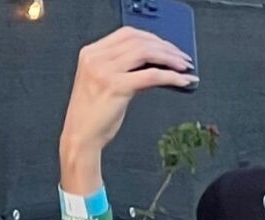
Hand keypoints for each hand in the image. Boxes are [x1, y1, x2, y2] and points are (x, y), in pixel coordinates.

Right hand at [60, 28, 196, 171]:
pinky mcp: (116, 87)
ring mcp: (105, 71)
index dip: (152, 37)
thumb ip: (126, 72)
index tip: (167, 46)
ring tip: (184, 67)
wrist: (80, 139)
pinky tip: (182, 81)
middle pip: (138, 40)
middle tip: (182, 57)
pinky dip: (170, 76)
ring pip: (146, 53)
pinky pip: (151, 76)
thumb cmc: (92, 118)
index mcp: (91, 53)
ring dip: (170, 58)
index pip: (127, 34)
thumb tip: (155, 67)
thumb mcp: (105, 85)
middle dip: (165, 46)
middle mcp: (96, 58)